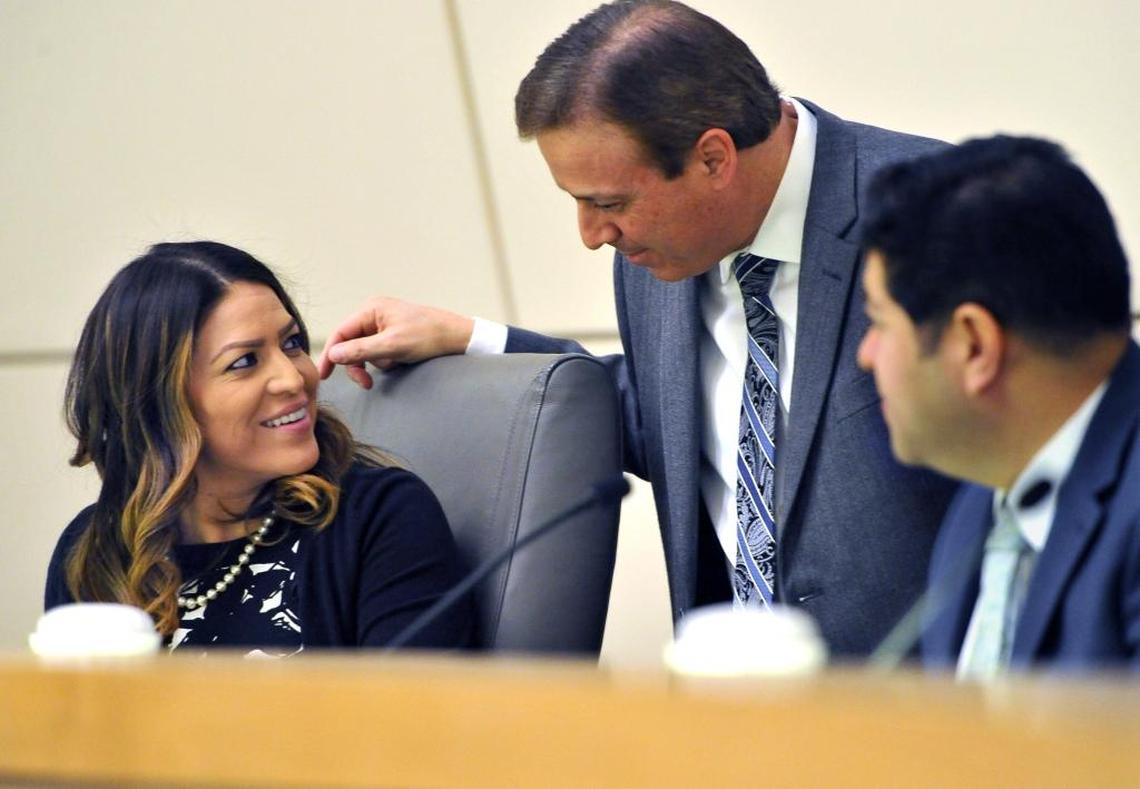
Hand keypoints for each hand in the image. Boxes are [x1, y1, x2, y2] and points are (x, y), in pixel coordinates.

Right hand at [318, 297, 474, 388]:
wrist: (459, 337)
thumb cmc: (429, 336)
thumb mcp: (393, 346)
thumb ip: (361, 350)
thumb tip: (333, 354)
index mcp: (371, 309)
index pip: (341, 333)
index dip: (331, 355)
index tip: (325, 376)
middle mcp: (375, 314)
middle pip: (351, 344)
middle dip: (360, 364)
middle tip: (367, 383)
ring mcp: (384, 325)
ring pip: (365, 352)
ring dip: (377, 363)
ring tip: (397, 364)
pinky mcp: (393, 335)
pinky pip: (379, 353)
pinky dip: (387, 362)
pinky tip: (402, 362)